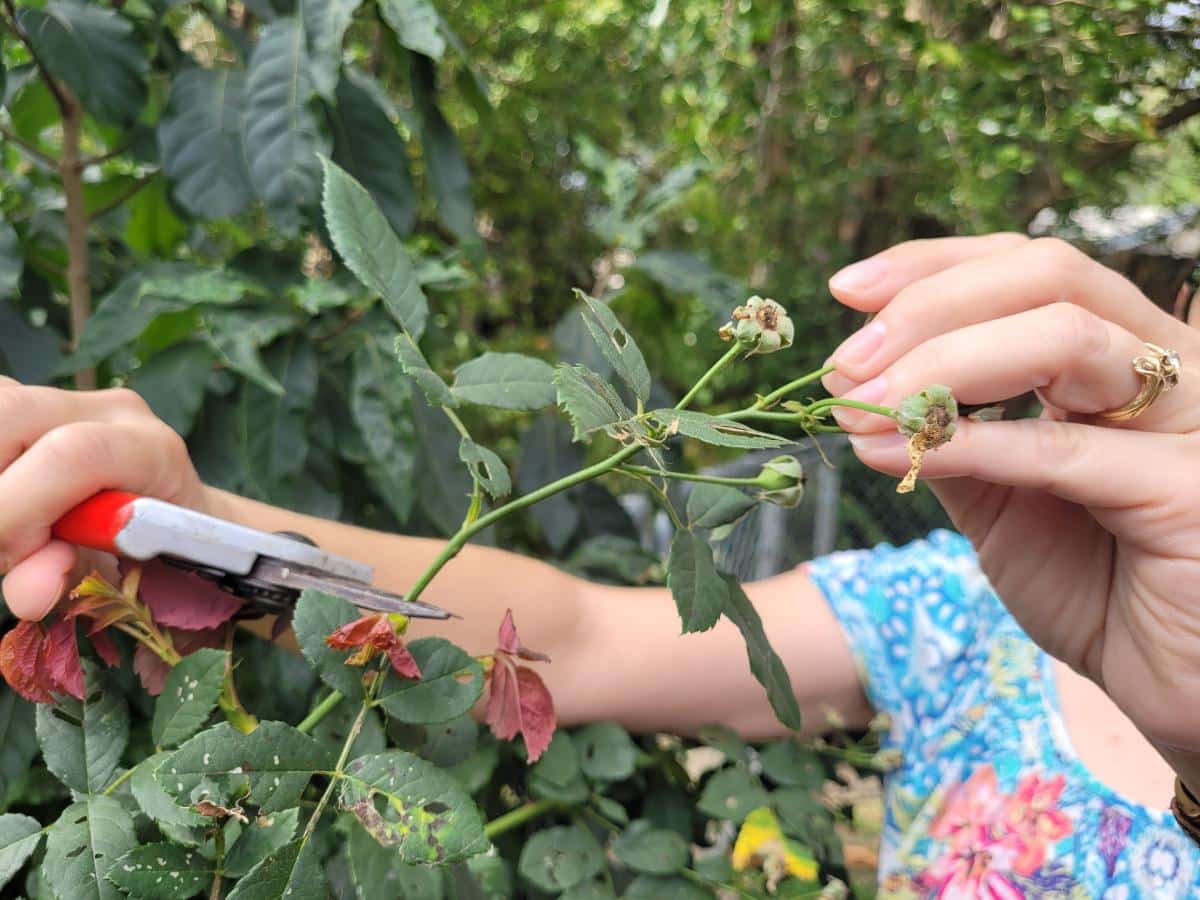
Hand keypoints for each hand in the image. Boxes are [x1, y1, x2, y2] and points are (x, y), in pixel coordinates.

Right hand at [0, 378, 210, 619]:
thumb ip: (71, 584)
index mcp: (152, 451)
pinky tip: (14, 495)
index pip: (69, 454)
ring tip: (12, 520)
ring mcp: (73, 399)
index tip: (10, 556)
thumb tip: (29, 594)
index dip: (18, 508)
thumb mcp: (118, 581)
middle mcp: (114, 412)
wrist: (173, 521)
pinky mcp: (38, 401)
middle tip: (6, 540)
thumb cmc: (150, 554)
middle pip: (11, 412)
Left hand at [822, 234, 1199, 752]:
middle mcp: (1168, 364)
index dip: (933, 266)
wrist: (1173, 685)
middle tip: (844, 367)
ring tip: (861, 409)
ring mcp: (1192, 418)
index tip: (846, 291)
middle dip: (926, 308)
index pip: (1026, 267)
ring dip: (939, 364)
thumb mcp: (1001, 502)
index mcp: (1120, 355)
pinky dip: (974, 444)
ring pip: (1064, 335)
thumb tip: (864, 396)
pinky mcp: (1190, 489)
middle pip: (1045, 275)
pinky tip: (898, 455)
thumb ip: (950, 440)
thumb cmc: (1095, 588)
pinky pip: (1069, 448)